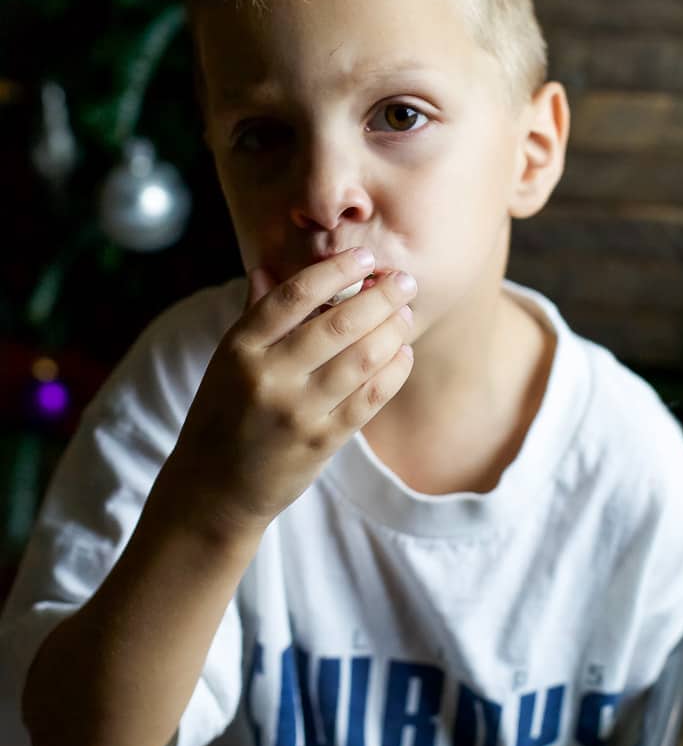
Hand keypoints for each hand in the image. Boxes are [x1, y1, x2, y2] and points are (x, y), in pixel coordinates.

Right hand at [170, 249, 415, 537]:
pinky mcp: (320, 443)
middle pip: (337, 324)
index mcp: (240, 347)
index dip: (334, 270)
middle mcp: (268, 376)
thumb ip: (254, 315)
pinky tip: (402, 353)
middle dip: (380, 296)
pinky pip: (369, 398)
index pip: (293, 295)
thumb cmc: (224, 413)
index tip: (364, 256)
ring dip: (392, 330)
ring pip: (361, 358)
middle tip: (404, 280)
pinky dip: (393, 370)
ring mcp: (296, 412)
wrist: (214, 488)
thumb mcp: (227, 361)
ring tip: (405, 314)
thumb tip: (268, 267)